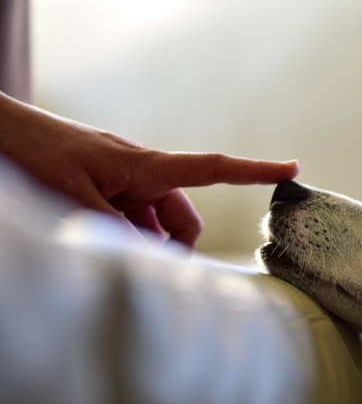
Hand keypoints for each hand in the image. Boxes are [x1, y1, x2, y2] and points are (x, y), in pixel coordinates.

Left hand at [0, 91, 298, 246]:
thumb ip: (114, 226)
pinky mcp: (109, 194)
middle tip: (147, 272)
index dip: (254, 171)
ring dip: (141, 247)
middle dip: (174, 248)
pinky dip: (123, 240)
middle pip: (183, 218)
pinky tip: (94, 244)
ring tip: (103, 253)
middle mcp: (143, 176)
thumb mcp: (74, 194)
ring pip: (156, 227)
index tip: (291, 169)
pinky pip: (132, 224)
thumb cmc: (38, 150)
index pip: (212, 168)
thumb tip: (148, 258)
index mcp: (146, 166)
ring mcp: (126, 186)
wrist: (3, 132)